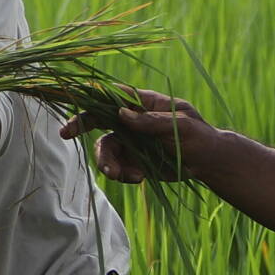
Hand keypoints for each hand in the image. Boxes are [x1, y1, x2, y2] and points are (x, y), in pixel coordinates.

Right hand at [61, 89, 213, 183]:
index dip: (89, 97)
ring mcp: (131, 141)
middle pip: (98, 119)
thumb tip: (121, 114)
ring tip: (118, 175)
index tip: (72, 101)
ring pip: (106, 149)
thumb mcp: (180, 125)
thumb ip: (151, 121)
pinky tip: (138, 179)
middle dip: (80, 126)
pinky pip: (118, 167)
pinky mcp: (133, 160)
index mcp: (143, 104)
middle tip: (66, 135)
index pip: (111, 95)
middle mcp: (132, 120)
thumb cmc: (199, 136)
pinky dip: (123, 175)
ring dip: (107, 162)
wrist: (208, 163)